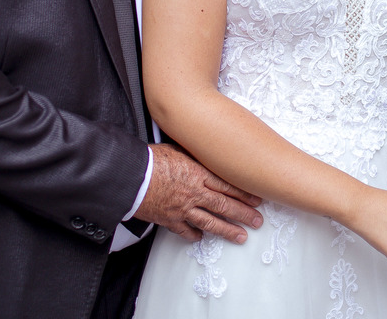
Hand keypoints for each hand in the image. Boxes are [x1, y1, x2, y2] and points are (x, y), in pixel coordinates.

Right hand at [134, 144, 262, 242]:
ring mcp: (183, 209)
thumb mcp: (177, 149)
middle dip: (244, 214)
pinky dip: (195, 235)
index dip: (244, 193)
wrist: (129, 177)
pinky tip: (202, 238)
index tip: (257, 199)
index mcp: (198, 174)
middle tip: (257, 221)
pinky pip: (186, 231)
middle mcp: (194, 193)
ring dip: (228, 230)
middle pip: (224, 205)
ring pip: (210, 222)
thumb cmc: (150, 159)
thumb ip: (194, 155)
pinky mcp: (169, 220)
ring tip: (241, 236)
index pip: (227, 185)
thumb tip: (206, 150)